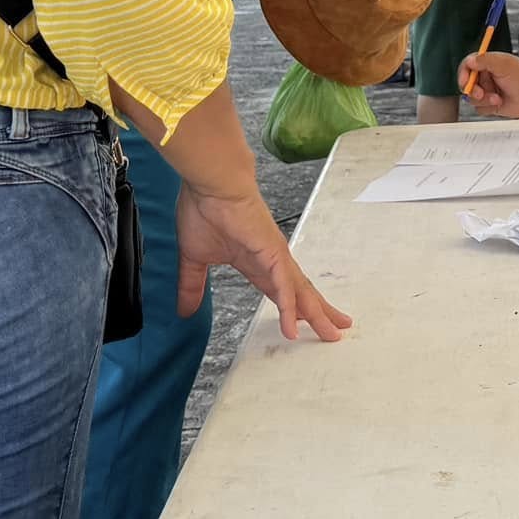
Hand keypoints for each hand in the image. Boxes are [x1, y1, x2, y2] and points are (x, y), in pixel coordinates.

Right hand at [173, 183, 350, 341]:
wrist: (212, 185)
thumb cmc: (204, 210)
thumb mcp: (194, 260)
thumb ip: (192, 286)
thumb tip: (184, 310)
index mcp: (255, 263)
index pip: (279, 292)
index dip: (292, 309)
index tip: (305, 323)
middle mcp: (272, 261)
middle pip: (300, 294)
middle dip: (318, 313)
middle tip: (334, 332)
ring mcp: (276, 258)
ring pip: (300, 293)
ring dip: (316, 314)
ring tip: (332, 334)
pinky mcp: (273, 253)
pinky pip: (283, 287)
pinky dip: (289, 308)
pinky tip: (294, 327)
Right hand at [460, 51, 518, 117]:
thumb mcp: (504, 64)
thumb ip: (485, 60)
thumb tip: (470, 61)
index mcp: (488, 63)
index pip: (467, 66)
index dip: (463, 74)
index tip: (465, 81)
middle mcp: (486, 77)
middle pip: (466, 84)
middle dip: (472, 89)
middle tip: (479, 93)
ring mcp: (489, 91)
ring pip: (472, 98)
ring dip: (483, 99)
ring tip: (496, 98)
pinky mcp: (491, 104)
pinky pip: (480, 108)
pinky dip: (488, 107)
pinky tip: (499, 102)